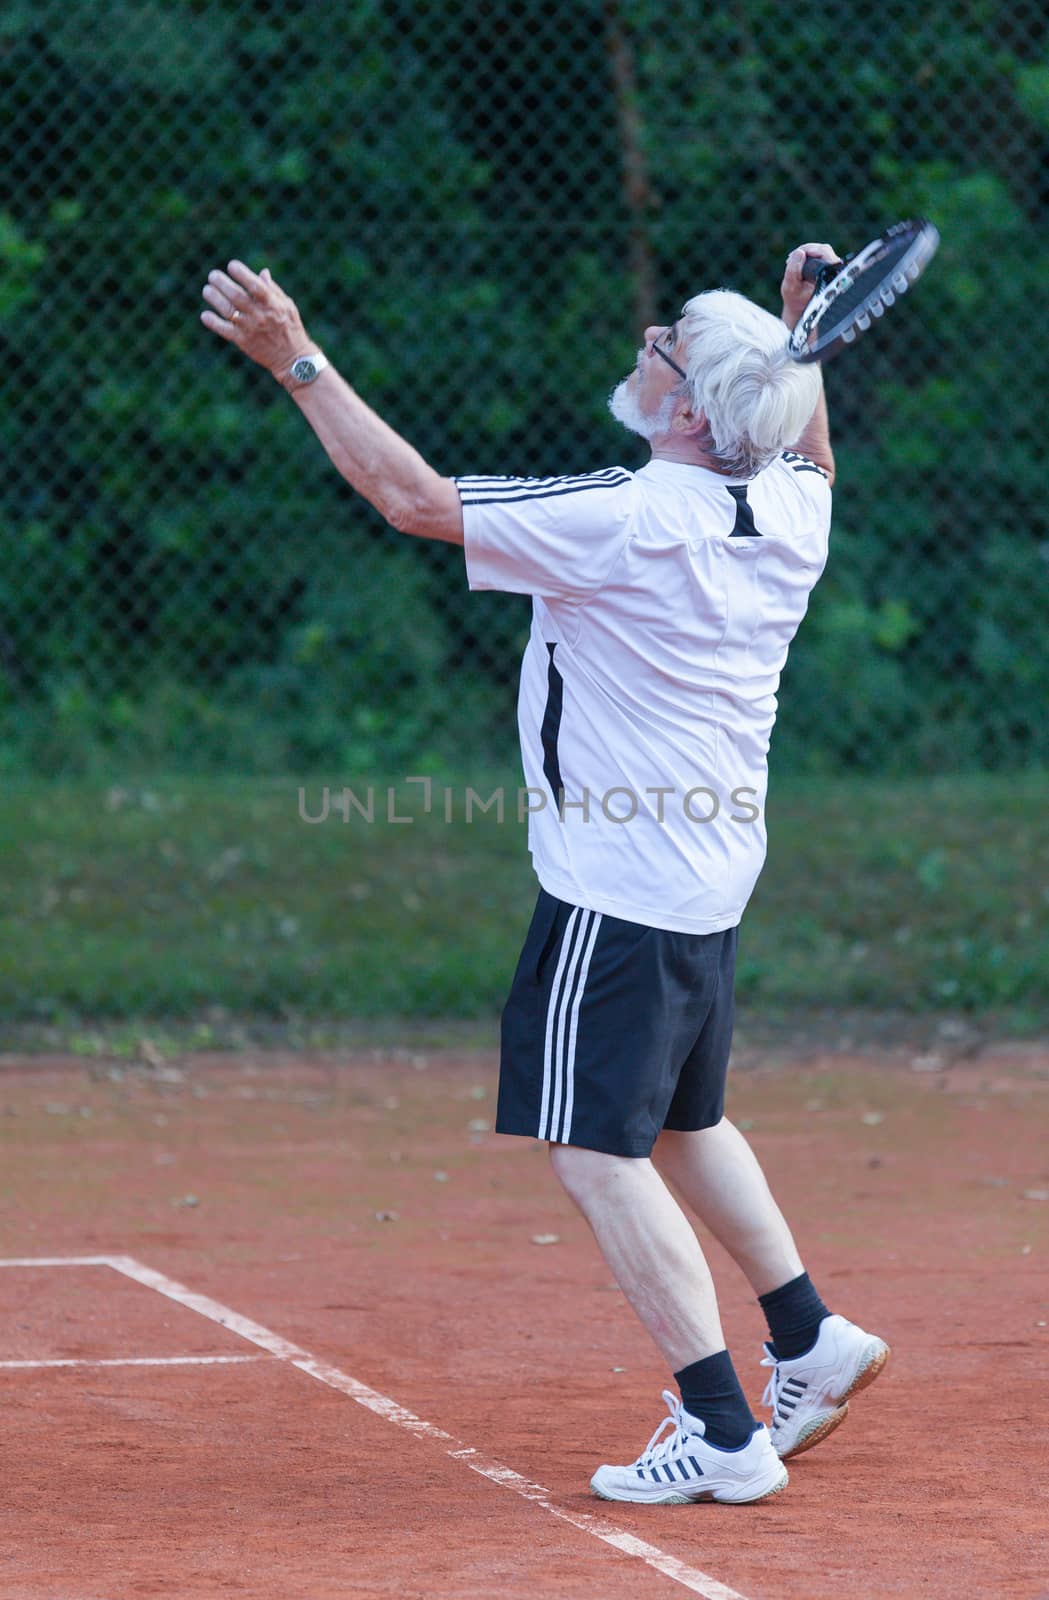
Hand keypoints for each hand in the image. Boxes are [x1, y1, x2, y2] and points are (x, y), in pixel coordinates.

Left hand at [200, 260, 313, 378]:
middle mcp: (260, 315)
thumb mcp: (287, 306)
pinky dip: (213, 322)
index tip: (232, 265)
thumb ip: (273, 290)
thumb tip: (262, 272)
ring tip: (207, 290)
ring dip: (214, 298)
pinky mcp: (243, 342)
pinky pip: (224, 331)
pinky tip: (205, 315)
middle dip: (222, 283)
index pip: (255, 286)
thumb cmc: (291, 329)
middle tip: (213, 275)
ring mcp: (250, 328)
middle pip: (237, 296)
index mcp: (272, 304)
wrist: (292, 359)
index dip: (242, 273)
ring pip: (228, 310)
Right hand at [780, 242, 841, 331]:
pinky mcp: (829, 270)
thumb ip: (793, 270)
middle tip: (792, 259)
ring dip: (807, 253)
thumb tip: (799, 252)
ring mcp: (833, 271)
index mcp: (829, 277)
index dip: (809, 250)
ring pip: (822, 252)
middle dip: (806, 251)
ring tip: (794, 261)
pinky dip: (809, 257)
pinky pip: (821, 256)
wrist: (801, 311)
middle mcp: (835, 272)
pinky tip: (799, 263)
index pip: (824, 252)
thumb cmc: (795, 301)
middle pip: (824, 250)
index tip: (797, 255)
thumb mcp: (790, 287)